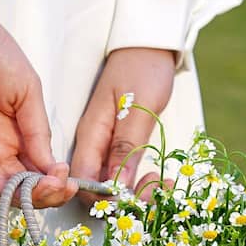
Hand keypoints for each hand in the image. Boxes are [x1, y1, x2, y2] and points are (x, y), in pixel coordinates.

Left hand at [0, 11, 73, 207]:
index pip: (41, 170)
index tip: (70, 179)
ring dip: (27, 196)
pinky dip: (1, 188)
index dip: (56, 181)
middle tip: (61, 188)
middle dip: (46, 194)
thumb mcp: (29, 90)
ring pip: (5, 190)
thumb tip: (52, 167)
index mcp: (22, 133)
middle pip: (25, 187)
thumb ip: (39, 130)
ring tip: (47, 189)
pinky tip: (21, 187)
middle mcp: (2, 147)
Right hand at [70, 47, 176, 199]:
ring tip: (163, 183)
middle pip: (96, 189)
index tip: (134, 197)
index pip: (83, 183)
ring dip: (136, 193)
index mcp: (90, 135)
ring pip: (111, 185)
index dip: (105, 199)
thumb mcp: (138, 108)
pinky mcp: (117, 146)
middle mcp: (92, 145)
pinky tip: (159, 178)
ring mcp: (104, 146)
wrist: (149, 45)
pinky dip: (139, 182)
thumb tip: (116, 187)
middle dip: (125, 199)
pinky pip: (122, 174)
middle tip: (156, 188)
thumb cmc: (143, 69)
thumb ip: (126, 148)